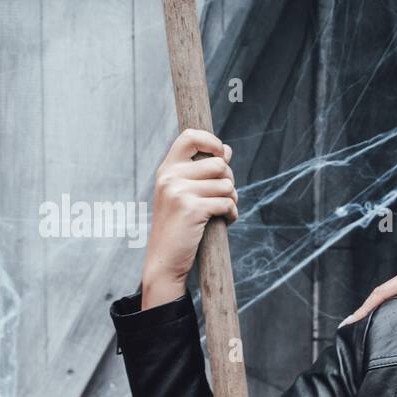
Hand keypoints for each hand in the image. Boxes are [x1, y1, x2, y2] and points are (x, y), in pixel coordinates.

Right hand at [141, 128, 237, 309]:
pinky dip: (232, 214)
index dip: (212, 141)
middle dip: (229, 181)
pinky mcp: (191, 209)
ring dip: (232, 200)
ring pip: (227, 185)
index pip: (190, 137)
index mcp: (166, 170)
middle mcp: (170, 176)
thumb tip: (226, 150)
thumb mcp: (184, 194)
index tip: (222, 154)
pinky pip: (227, 203)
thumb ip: (202, 172)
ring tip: (221, 212)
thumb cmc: (179, 227)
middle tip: (223, 198)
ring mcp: (179, 192)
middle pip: (219, 164)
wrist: (165, 260)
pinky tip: (224, 222)